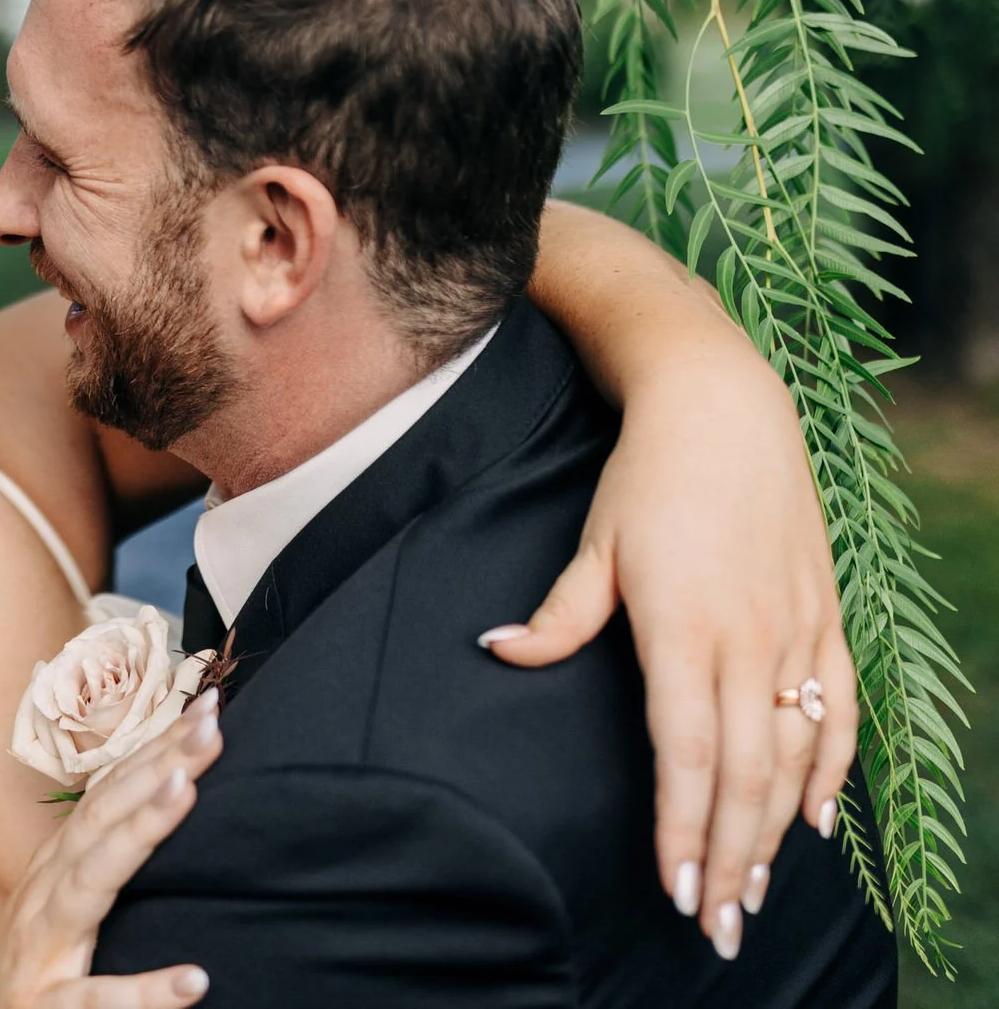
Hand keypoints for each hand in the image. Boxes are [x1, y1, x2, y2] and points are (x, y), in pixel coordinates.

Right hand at [0, 690, 224, 1008]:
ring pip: (89, 883)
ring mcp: (42, 947)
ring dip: (138, 833)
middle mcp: (44, 891)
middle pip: (101, 817)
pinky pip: (97, 1001)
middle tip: (210, 725)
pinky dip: (143, 992)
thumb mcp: (60, 894)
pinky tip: (192, 981)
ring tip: (187, 791)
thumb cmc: (30, 957)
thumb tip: (167, 795)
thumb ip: (103, 851)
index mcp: (55, 864)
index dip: (153, 748)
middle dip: (156, 766)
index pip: (107, 793)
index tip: (205, 707)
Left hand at [477, 357, 854, 960]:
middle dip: (731, 857)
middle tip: (719, 927)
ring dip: (775, 829)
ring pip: (793, 753)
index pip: (684, 754)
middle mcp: (749, 640)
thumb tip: (498, 649)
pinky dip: (832, 766)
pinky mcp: (822, 615)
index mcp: (684, 631)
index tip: (676, 888)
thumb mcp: (593, 545)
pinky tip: (817, 817)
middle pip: (744, 773)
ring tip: (756, 890)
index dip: (683, 828)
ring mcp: (795, 630)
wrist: (724, 409)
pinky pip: (837, 707)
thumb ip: (558, 614)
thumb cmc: (646, 479)